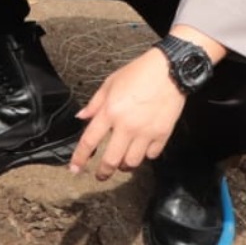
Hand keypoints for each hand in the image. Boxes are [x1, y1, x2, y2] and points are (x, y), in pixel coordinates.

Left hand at [69, 48, 185, 181]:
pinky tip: (142, 150)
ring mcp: (145, 132)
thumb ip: (95, 103)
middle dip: (103, 172)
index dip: (80, 158)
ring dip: (125, 165)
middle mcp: (126, 125)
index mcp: (110, 111)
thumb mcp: (110, 83)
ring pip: (132, 162)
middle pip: (111, 160)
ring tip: (123, 162)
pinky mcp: (162, 134)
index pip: (89, 141)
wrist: (170, 69)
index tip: (76, 169)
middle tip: (101, 175)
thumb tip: (82, 117)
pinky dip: (145, 156)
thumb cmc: (140, 72)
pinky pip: (151, 155)